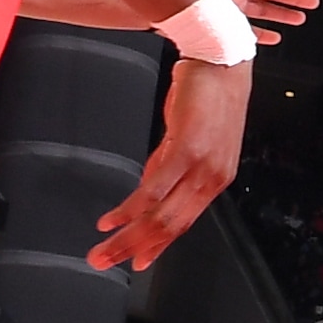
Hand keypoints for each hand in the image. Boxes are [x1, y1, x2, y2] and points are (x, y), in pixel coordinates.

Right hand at [93, 56, 249, 272]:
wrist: (221, 59)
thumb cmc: (207, 94)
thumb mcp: (186, 137)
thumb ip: (167, 165)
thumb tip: (146, 191)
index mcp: (215, 178)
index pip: (184, 223)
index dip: (158, 246)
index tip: (137, 263)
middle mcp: (212, 178)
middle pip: (170, 227)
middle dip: (133, 249)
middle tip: (104, 262)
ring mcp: (202, 166)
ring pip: (161, 216)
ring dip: (127, 237)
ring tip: (101, 249)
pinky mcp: (187, 150)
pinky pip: (154, 189)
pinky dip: (130, 209)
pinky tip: (113, 219)